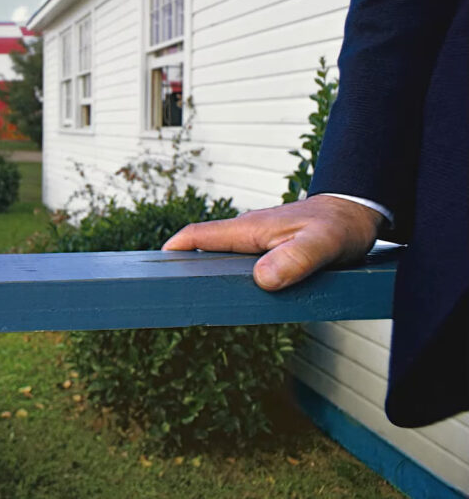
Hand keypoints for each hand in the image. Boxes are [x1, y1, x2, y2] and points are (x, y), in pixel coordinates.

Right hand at [161, 195, 384, 290]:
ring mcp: (258, 239)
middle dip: (184, 265)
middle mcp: (249, 232)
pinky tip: (235, 294)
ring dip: (208, 272)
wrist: (358, 212)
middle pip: (205, 247)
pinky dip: (230, 275)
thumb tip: (262, 280)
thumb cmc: (341, 226)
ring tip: (197, 299)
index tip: (154, 267)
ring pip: (224, 256)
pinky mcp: (269, 248)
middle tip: (169, 291)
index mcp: (250, 228)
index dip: (176, 249)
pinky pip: (241, 261)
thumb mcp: (323, 244)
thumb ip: (295, 260)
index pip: (201, 234)